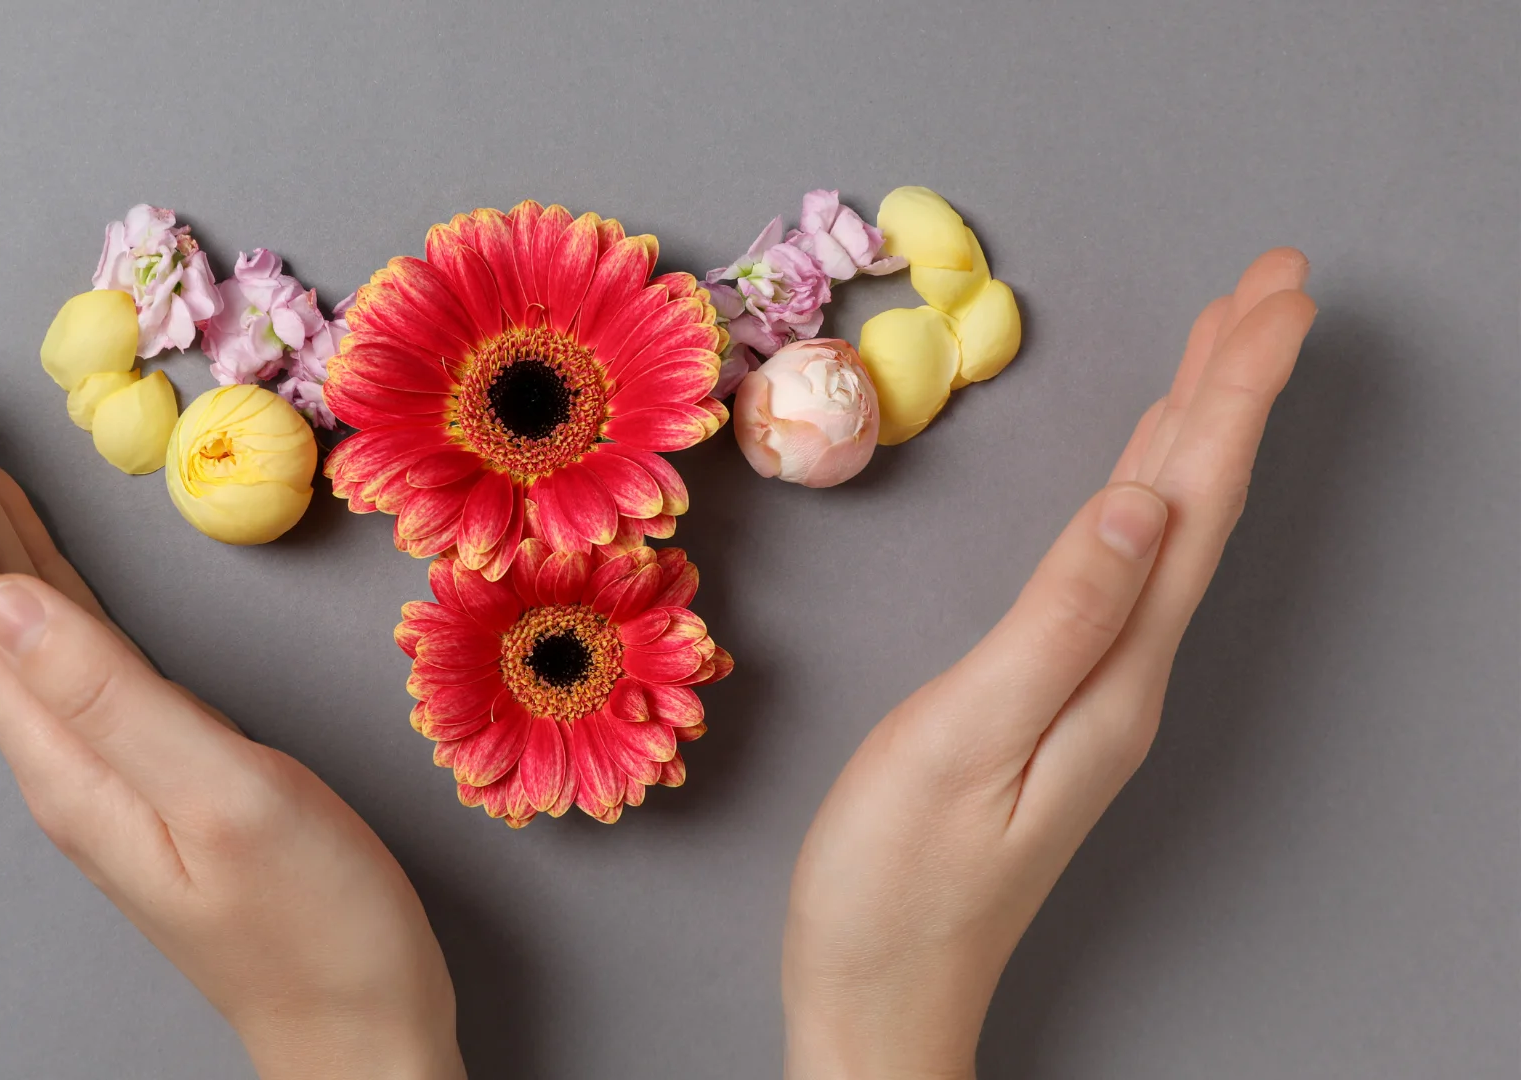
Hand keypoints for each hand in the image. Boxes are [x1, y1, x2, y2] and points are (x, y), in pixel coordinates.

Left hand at [0, 338, 463, 1079]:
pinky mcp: (143, 753)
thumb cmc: (316, 926)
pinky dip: (30, 561)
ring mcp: (97, 753)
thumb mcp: (228, 800)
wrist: (356, 1027)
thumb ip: (116, 697)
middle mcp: (61, 749)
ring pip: (7, 605)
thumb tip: (8, 596)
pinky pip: (60, 632)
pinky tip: (20, 530)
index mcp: (67, 754)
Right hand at [782, 250, 1317, 1078]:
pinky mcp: (1057, 700)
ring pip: (1170, 527)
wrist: (878, 995)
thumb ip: (1057, 618)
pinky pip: (1128, 565)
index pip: (1192, 500)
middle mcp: (1126, 672)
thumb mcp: (964, 739)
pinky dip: (1149, 493)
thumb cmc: (893, 882)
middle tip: (1276, 279)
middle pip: (1200, 502)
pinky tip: (1146, 470)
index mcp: (1114, 669)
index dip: (1233, 390)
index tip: (1275, 293)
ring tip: (1227, 342)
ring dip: (1204, 428)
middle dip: (1239, 382)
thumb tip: (1140, 502)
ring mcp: (1097, 689)